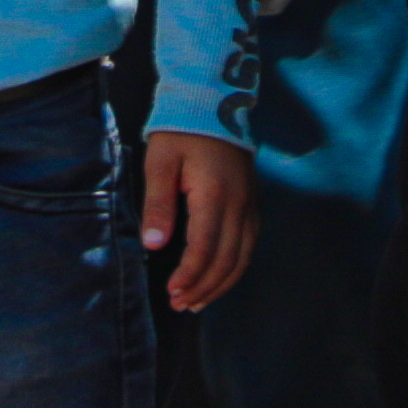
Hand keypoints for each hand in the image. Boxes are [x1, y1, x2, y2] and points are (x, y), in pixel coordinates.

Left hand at [142, 130, 257, 312]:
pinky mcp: (252, 202)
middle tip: (180, 304)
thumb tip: (154, 245)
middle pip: (227, 260)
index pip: (205, 248)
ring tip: (198, 301)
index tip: (173, 292)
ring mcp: (249, 204)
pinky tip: (220, 278)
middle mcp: (239, 204)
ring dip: (221, 283)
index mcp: (214, 195)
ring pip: (243, 256)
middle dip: (204, 287)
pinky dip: (236, 267)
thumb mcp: (160, 162)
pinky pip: (249, 244)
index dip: (190, 276)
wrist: (214, 102)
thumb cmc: (181, 131)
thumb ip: (159, 204)